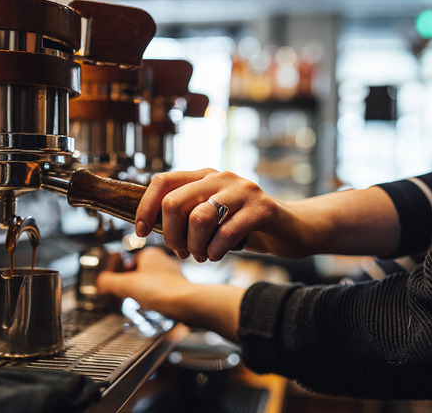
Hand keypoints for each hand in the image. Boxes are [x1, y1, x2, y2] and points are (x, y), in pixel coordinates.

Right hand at [96, 247, 244, 342]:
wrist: (185, 304)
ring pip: (154, 280)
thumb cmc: (161, 290)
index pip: (131, 259)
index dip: (123, 271)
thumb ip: (109, 282)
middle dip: (134, 282)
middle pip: (142, 270)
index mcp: (151, 253)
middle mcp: (164, 260)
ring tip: (144, 299)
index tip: (119, 282)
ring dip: (147, 290)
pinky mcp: (181, 288)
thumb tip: (100, 281)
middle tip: (130, 292)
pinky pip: (164, 291)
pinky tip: (156, 304)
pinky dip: (158, 297)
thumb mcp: (125, 285)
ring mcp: (174, 274)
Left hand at [134, 169, 284, 262]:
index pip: (162, 181)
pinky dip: (215, 251)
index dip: (145, 207)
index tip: (140, 232)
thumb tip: (146, 224)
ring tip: (201, 256)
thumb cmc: (244, 226)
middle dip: (171, 235)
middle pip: (175, 202)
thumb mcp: (210, 215)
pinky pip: (226, 233)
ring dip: (194, 246)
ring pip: (199, 218)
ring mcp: (242, 190)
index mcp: (204, 175)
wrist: (291, 229)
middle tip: (181, 252)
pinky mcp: (261, 208)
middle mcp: (221, 177)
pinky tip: (217, 256)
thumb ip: (184, 213)